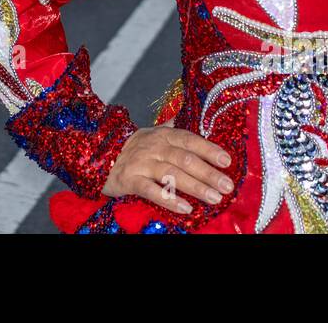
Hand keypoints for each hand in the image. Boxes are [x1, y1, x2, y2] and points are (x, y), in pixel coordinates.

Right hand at [101, 125, 232, 214]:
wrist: (100, 156)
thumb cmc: (133, 148)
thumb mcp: (152, 133)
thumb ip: (173, 129)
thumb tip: (193, 118)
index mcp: (163, 135)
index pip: (189, 140)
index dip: (209, 149)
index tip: (227, 160)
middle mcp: (154, 147)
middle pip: (185, 158)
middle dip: (208, 172)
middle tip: (227, 185)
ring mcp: (142, 163)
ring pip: (172, 174)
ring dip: (195, 187)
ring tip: (214, 198)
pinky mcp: (131, 180)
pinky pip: (152, 191)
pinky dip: (169, 199)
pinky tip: (186, 208)